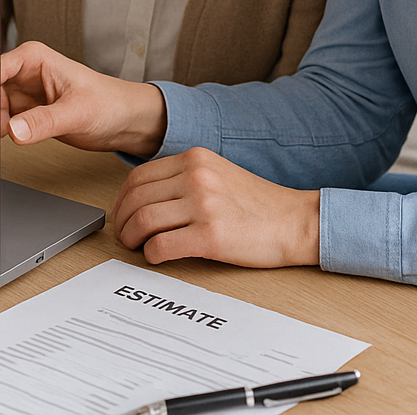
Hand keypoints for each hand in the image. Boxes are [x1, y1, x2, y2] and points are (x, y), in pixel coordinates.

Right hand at [0, 41, 166, 156]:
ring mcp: (24, 95)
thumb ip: (44, 121)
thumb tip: (16, 129)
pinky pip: (4, 123)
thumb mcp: (77, 111)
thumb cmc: (110, 103)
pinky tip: (2, 143)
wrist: (125, 122)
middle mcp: (25, 74)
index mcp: (34, 58)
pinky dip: (0, 134)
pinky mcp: (27, 115)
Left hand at [112, 147, 319, 267]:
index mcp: (195, 159)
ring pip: (143, 221)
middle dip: (122, 221)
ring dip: (132, 239)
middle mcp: (196, 177)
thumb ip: (184, 178)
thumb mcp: (218, 174)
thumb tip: (143, 198)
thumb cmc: (258, 204)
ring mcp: (203, 205)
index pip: (138, 177)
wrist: (294, 221)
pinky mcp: (210, 235)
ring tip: (138, 247)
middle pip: (136, 199)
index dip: (122, 200)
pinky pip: (161, 246)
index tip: (122, 215)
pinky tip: (158, 257)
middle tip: (124, 236)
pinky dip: (151, 255)